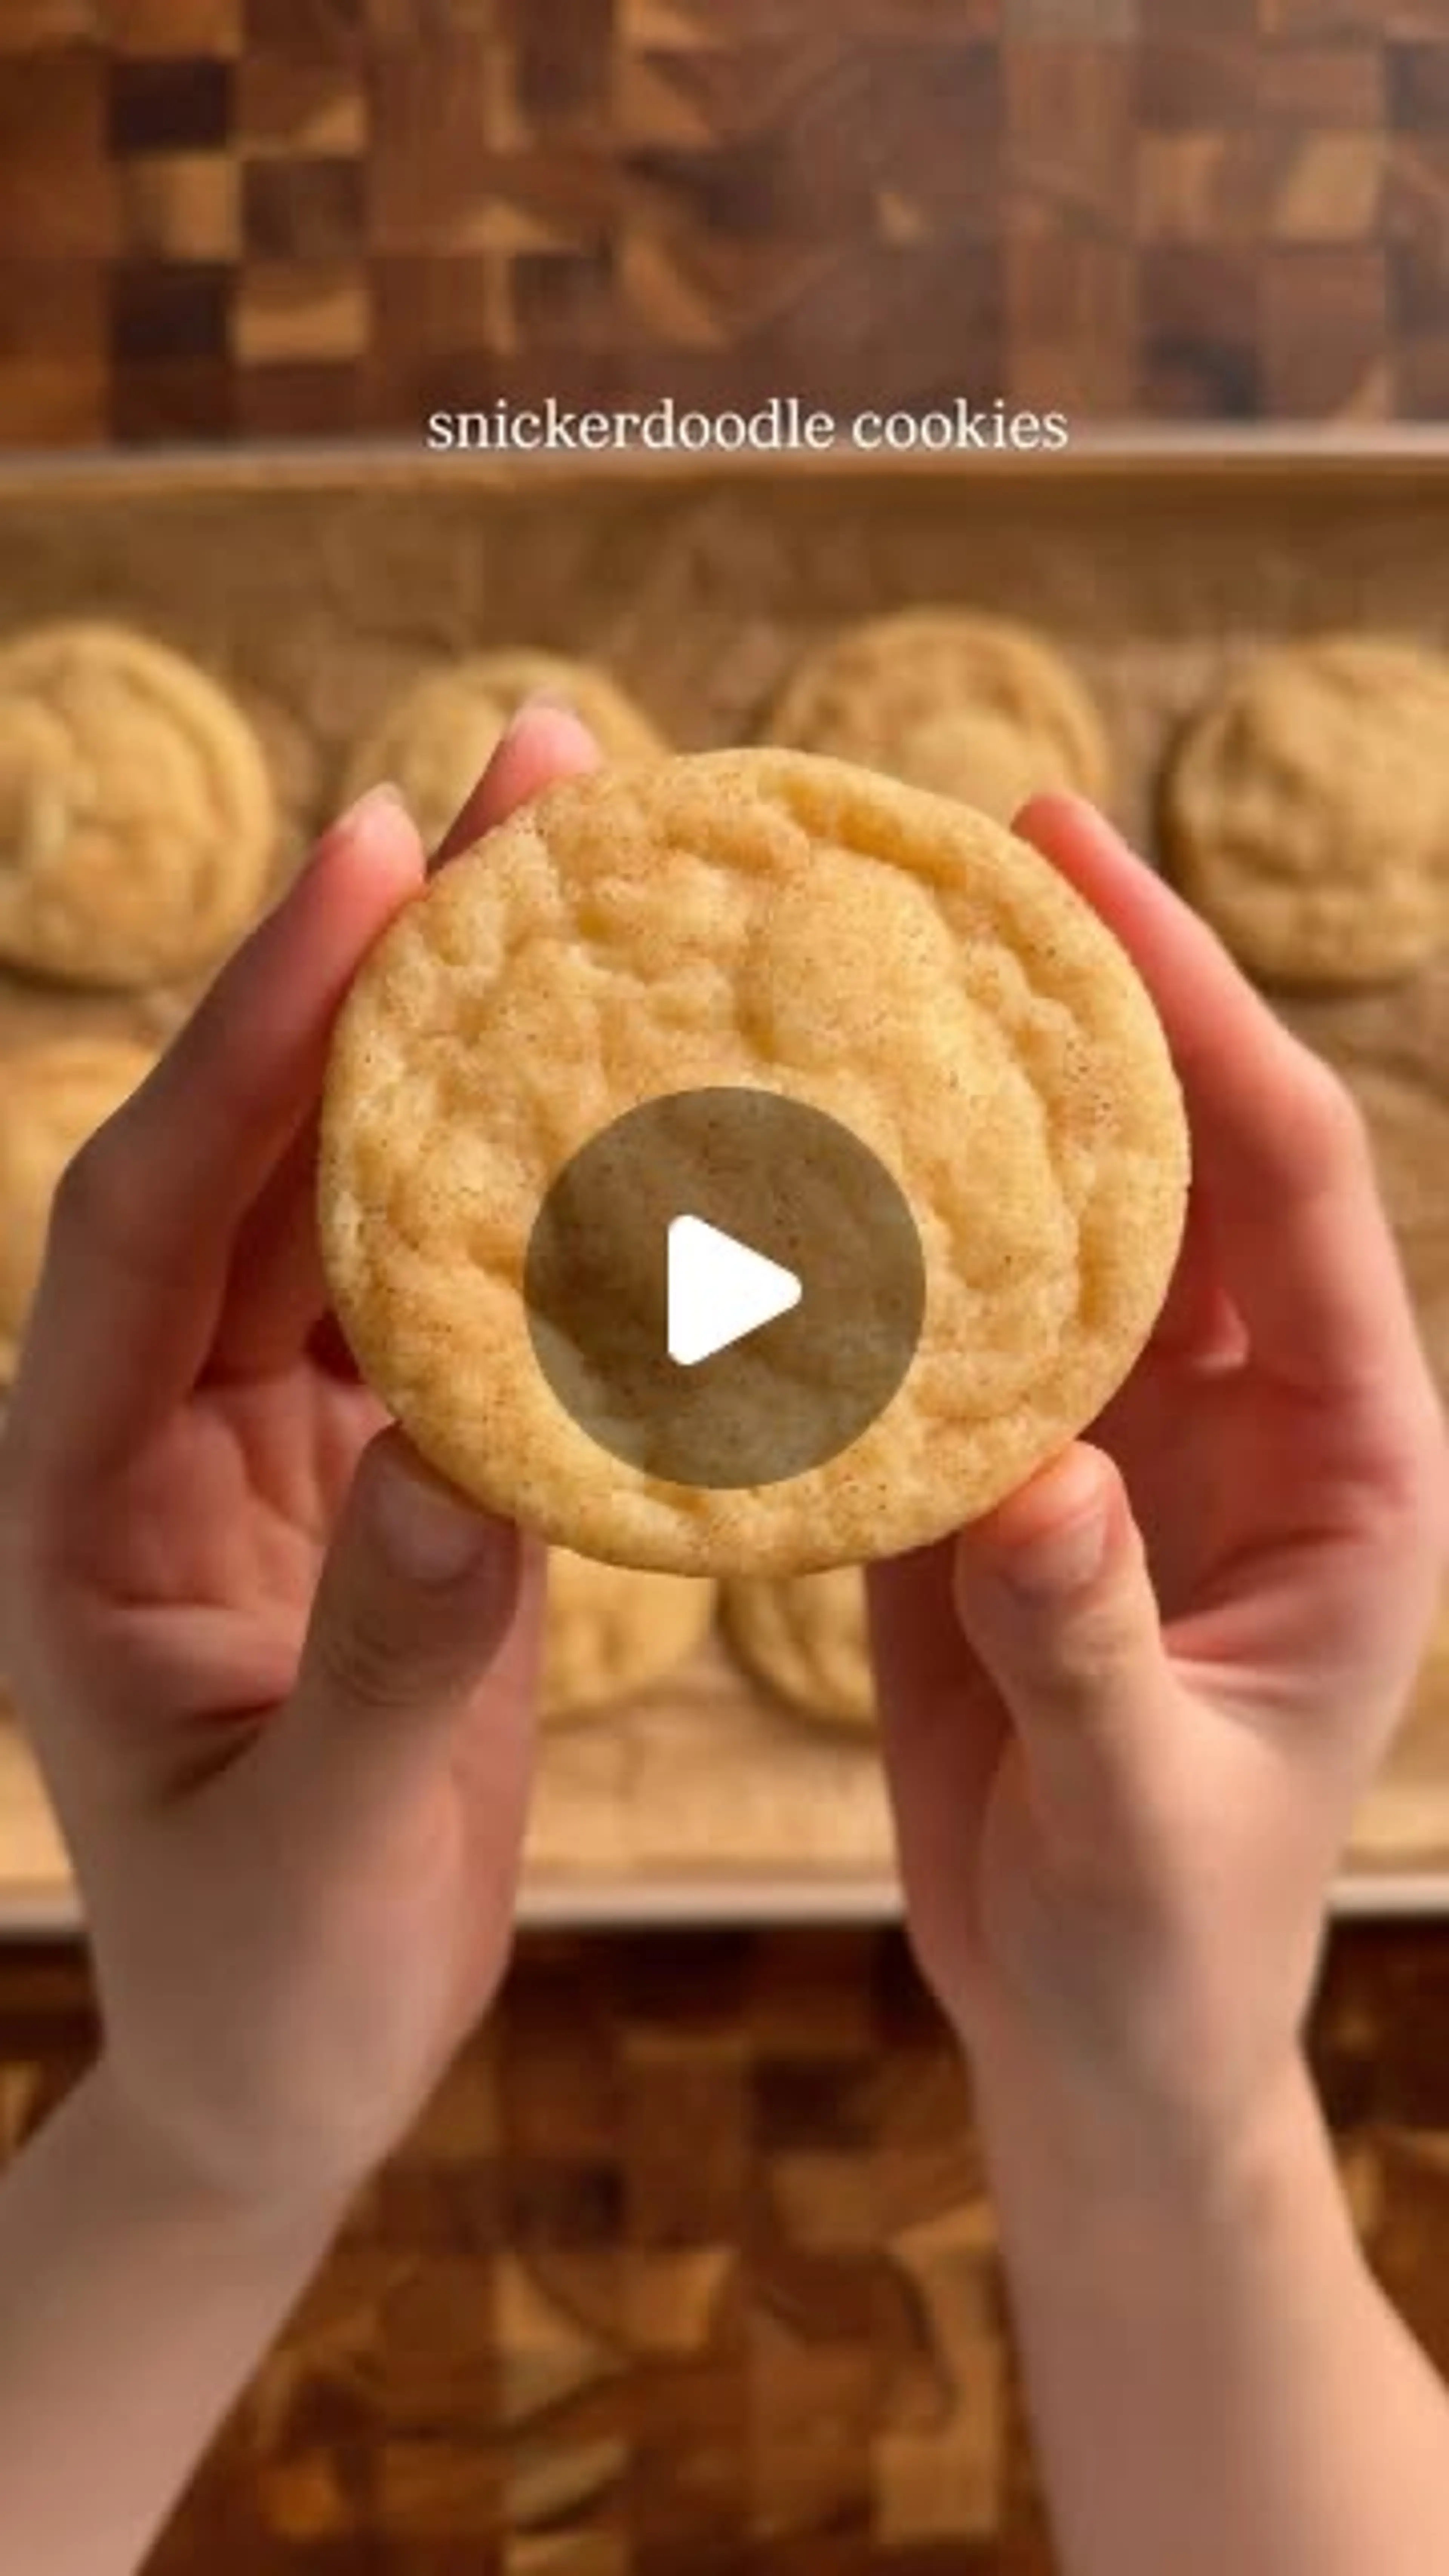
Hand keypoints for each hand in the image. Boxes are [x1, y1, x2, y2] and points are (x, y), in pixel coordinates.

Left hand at [0, 708, 597, 2220]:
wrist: (283, 2054)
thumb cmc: (268, 1983)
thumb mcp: (310, 1857)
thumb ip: (380, 1671)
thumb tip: (471, 1471)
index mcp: (76, 1493)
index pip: (150, 1214)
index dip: (255, 1035)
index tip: (371, 862)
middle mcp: (157, 1420)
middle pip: (268, 1144)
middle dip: (386, 960)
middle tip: (526, 772)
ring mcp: (269, 1425)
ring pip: (362, 1184)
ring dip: (470, 1032)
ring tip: (595, 862)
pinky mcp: (379, 1455)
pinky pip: (448, 1278)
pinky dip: (533, 1179)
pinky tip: (631, 1087)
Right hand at [871, 796, 1448, 2179]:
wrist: (1093, 2033)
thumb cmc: (1164, 1951)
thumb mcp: (1148, 1823)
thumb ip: (1099, 1653)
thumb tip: (1042, 1482)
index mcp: (1349, 1459)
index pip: (1287, 1177)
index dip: (1197, 1010)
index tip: (1085, 868)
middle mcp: (1244, 1410)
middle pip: (1171, 1149)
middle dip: (1080, 996)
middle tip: (953, 841)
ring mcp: (1116, 1431)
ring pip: (1053, 1215)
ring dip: (963, 1096)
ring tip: (846, 958)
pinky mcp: (1004, 1475)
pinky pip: (947, 1318)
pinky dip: (875, 1235)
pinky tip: (780, 1152)